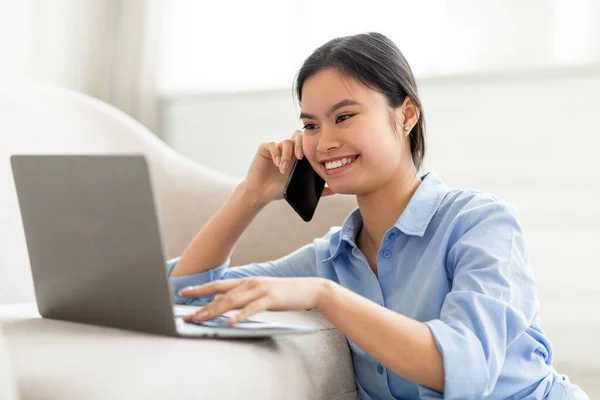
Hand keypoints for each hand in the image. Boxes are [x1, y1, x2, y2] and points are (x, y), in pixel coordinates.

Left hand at [178, 277, 329, 324]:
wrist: (309, 289)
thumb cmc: (284, 293)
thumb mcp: (260, 292)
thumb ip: (244, 297)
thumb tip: (225, 306)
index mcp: (246, 281)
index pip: (218, 285)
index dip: (200, 289)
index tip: (183, 293)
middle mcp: (249, 283)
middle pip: (220, 295)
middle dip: (201, 305)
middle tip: (187, 316)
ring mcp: (259, 290)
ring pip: (232, 301)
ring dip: (214, 311)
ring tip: (200, 319)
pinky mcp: (270, 299)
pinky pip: (251, 309)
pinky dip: (239, 316)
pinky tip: (229, 323)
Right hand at [242, 130, 334, 203]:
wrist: (260, 192)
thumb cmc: (279, 189)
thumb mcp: (301, 189)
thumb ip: (318, 190)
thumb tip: (335, 190)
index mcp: (299, 155)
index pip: (308, 142)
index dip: (311, 146)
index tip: (312, 159)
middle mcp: (289, 148)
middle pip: (298, 136)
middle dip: (301, 144)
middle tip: (300, 157)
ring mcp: (277, 147)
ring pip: (286, 142)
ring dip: (286, 155)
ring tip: (283, 169)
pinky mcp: (265, 148)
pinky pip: (272, 144)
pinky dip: (276, 153)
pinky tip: (277, 164)